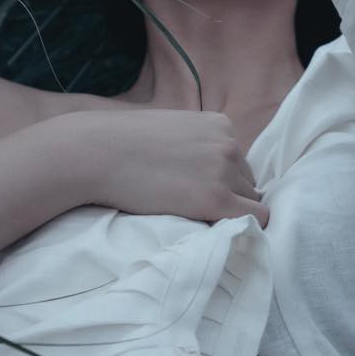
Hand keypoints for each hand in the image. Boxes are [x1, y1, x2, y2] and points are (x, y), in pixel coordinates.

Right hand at [46, 107, 269, 226]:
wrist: (97, 153)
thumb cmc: (122, 142)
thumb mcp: (170, 129)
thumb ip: (195, 143)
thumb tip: (202, 169)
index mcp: (220, 123)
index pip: (239, 159)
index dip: (221, 178)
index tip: (197, 189)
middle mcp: (230, 144)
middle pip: (247, 180)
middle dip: (228, 195)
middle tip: (192, 206)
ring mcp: (225, 171)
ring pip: (250, 201)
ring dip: (229, 211)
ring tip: (195, 217)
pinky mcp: (217, 199)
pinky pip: (256, 219)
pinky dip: (246, 228)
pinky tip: (220, 231)